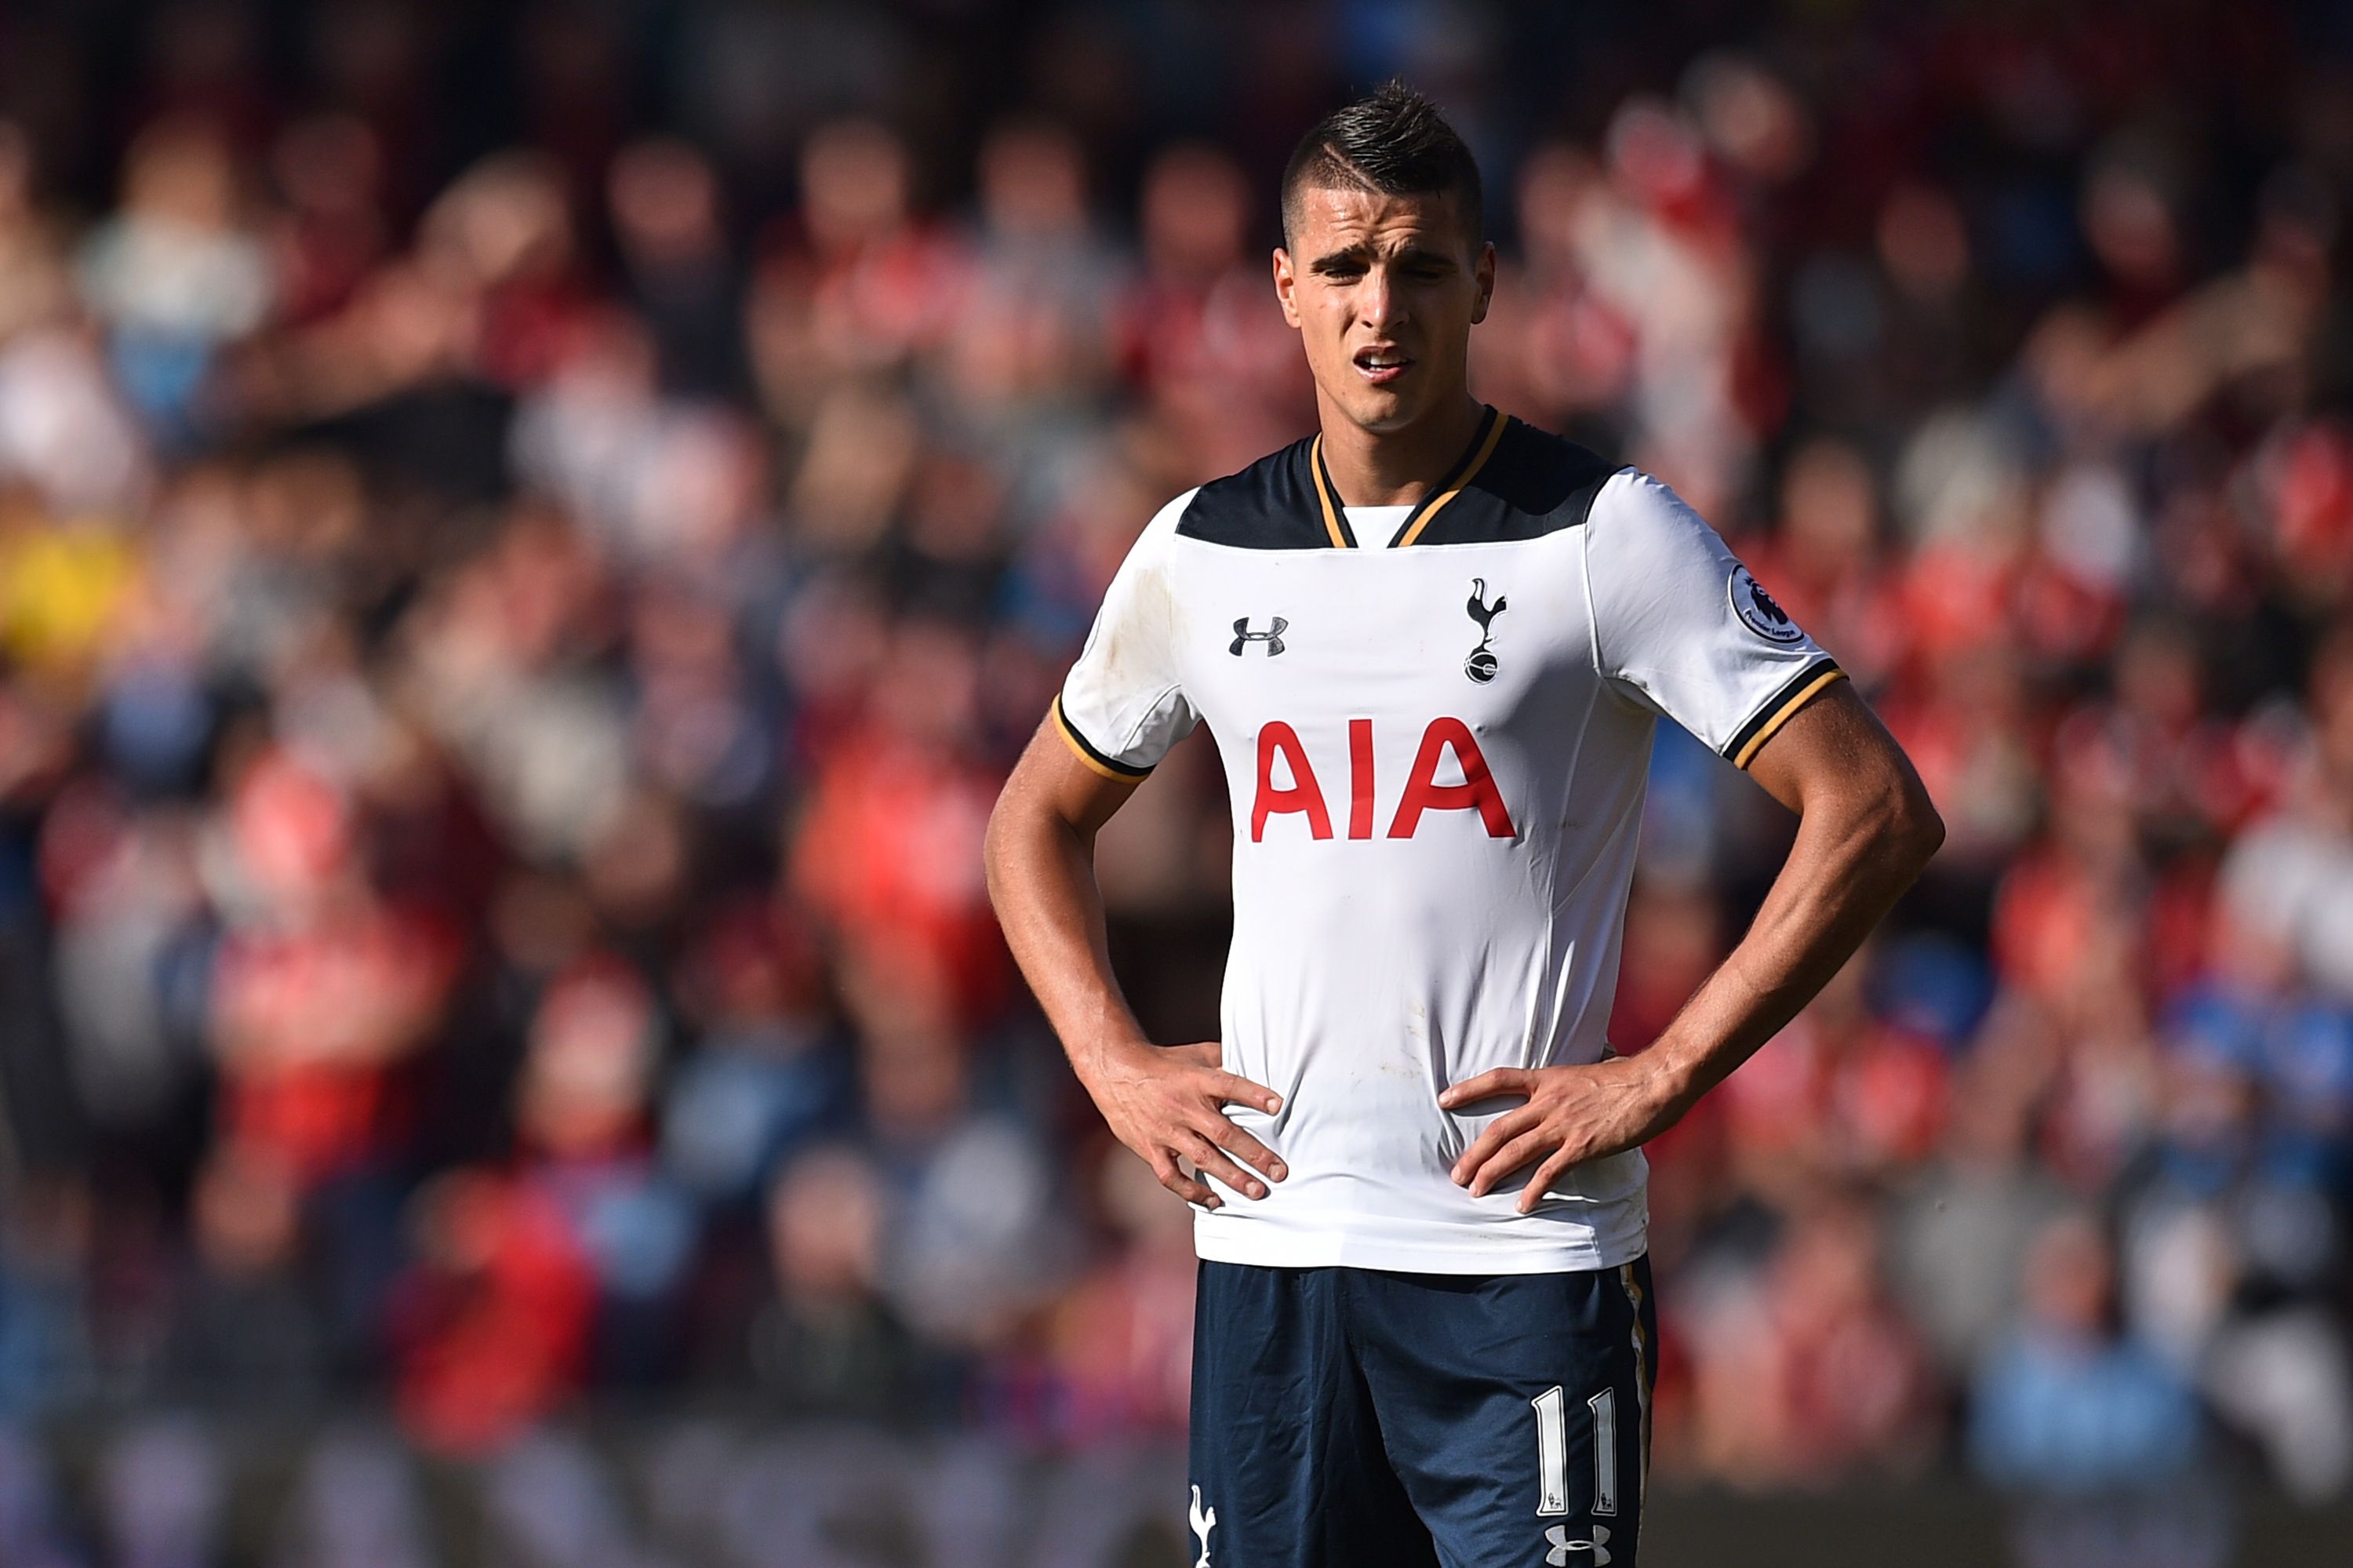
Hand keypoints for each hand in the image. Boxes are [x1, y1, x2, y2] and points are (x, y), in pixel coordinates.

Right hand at [1083, 1040, 1286, 1209]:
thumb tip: (1260, 1065)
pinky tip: (1215, 1201)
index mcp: (1198, 1080)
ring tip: (1257, 1192)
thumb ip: (1227, 1062)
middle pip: (1223, 1133)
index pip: (1230, 1085)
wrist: (1116, 1071)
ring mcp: (1166, 1130)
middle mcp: (1184, 1107)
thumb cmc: (1166, 1063)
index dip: (1254, 1095)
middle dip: (1255, 1154)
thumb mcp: (1198, 1054)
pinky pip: (1172, 1176)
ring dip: (1232, 1177)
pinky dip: (1192, 1192)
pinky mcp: (1150, 1148)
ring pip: (1203, 1159)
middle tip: (1279, 1172)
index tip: (1278, 1106)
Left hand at [1438, 1055, 1687, 1213]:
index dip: (1469, 1089)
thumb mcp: (1589, 1070)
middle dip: (1474, 1153)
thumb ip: (1569, 1083)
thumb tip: (1568, 1086)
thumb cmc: (1629, 1075)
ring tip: (1475, 1190)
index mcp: (1549, 1078)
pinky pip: (1549, 1171)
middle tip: (1457, 1173)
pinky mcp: (1583, 1146)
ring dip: (1492, 1172)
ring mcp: (1564, 1124)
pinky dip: (1533, 1190)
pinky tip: (1522, 1205)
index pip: (1499, 1079)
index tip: (1444, 1099)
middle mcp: (1549, 1101)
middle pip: (1500, 1128)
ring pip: (1516, 1151)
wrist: (1655, 1082)